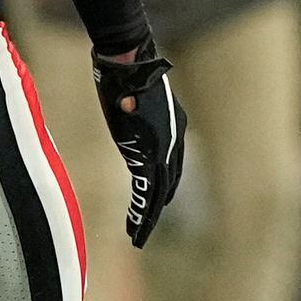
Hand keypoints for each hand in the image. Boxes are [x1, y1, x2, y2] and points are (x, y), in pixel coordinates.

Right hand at [93, 40, 187, 246]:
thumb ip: (135, 109)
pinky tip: (135, 226)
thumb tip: (126, 107)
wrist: (129, 62)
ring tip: (137, 237)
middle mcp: (174, 141)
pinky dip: (143, 212)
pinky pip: (149, 192)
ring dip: (148, 217)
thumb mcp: (136, 94)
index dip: (164, 188)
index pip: (173, 167)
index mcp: (174, 127)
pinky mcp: (149, 153)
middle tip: (144, 229)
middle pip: (168, 184)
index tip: (155, 204)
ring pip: (159, 194)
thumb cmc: (127, 71)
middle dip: (155, 207)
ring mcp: (163, 149)